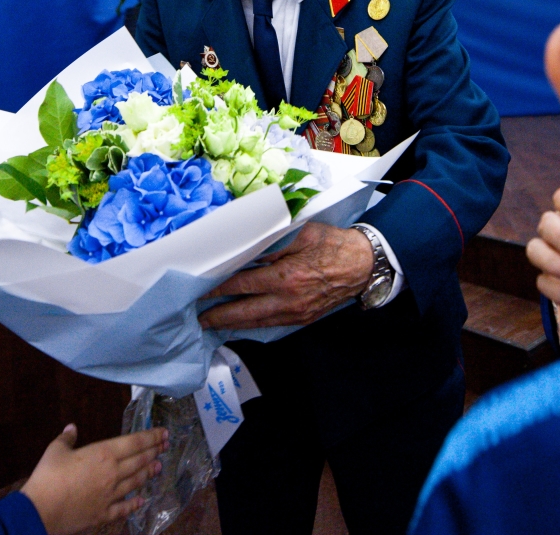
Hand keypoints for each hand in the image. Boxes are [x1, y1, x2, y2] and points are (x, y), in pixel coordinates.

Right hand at [20, 424, 166, 534]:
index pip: (134, 442)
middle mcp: (112, 473)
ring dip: (148, 474)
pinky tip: (142, 500)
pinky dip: (135, 503)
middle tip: (165, 447)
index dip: (151, 437)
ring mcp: (111, 495)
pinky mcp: (104, 513)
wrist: (41, 510)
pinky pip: (124, 508)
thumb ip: (67, 438)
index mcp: (103, 454)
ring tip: (158, 467)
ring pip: (135, 482)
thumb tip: (72, 428)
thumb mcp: (55, 450)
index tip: (164, 433)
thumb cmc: (48, 476)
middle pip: (139, 461)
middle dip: (154, 452)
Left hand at [198, 222, 372, 330]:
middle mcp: (288, 300)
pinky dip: (253, 326)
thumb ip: (272, 243)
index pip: (242, 285)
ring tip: (213, 325)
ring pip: (257, 322)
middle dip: (219, 316)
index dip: (220, 289)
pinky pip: (272, 325)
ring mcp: (296, 313)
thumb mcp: (302, 233)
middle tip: (198, 319)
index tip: (202, 290)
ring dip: (232, 325)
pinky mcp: (303, 318)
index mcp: (285, 277)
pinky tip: (242, 325)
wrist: (362, 264)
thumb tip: (245, 250)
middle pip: (244, 312)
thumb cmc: (332, 244)